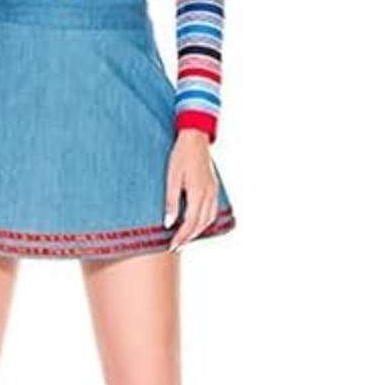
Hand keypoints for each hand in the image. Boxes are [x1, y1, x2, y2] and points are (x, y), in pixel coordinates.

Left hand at [164, 129, 218, 251]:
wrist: (195, 138)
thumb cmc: (180, 156)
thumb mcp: (171, 178)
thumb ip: (171, 202)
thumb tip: (169, 223)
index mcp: (197, 193)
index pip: (190, 223)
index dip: (181, 237)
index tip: (172, 246)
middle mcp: (209, 195)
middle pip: (200, 224)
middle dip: (188, 238)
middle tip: (176, 246)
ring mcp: (213, 191)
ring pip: (209, 219)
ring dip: (198, 231)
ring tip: (185, 238)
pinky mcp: (214, 188)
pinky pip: (212, 211)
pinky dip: (205, 222)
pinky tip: (197, 223)